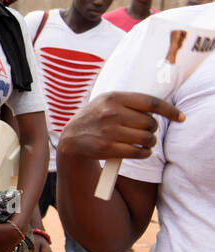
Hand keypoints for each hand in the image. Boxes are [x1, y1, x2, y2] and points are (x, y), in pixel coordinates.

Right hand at [59, 92, 184, 162]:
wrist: (71, 138)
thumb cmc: (95, 118)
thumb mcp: (107, 102)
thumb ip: (130, 102)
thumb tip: (161, 108)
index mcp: (113, 98)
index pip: (150, 102)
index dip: (169, 110)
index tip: (181, 117)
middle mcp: (111, 113)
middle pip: (150, 123)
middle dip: (152, 129)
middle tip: (146, 131)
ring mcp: (109, 131)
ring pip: (146, 138)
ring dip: (150, 142)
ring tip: (145, 143)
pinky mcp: (108, 148)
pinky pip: (138, 152)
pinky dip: (144, 153)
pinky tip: (141, 152)